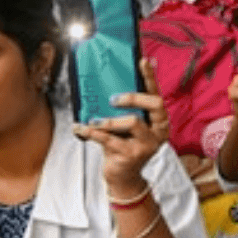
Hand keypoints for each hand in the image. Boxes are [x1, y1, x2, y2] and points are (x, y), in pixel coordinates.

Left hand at [73, 59, 170, 192]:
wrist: (123, 176)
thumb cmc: (123, 145)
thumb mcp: (126, 127)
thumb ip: (125, 111)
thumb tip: (108, 86)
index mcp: (159, 121)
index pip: (157, 95)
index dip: (151, 78)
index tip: (143, 61)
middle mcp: (158, 131)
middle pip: (154, 104)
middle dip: (133, 97)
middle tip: (113, 99)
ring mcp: (147, 144)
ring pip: (132, 121)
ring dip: (109, 120)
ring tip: (93, 121)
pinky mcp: (132, 155)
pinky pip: (109, 138)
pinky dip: (90, 132)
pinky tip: (79, 128)